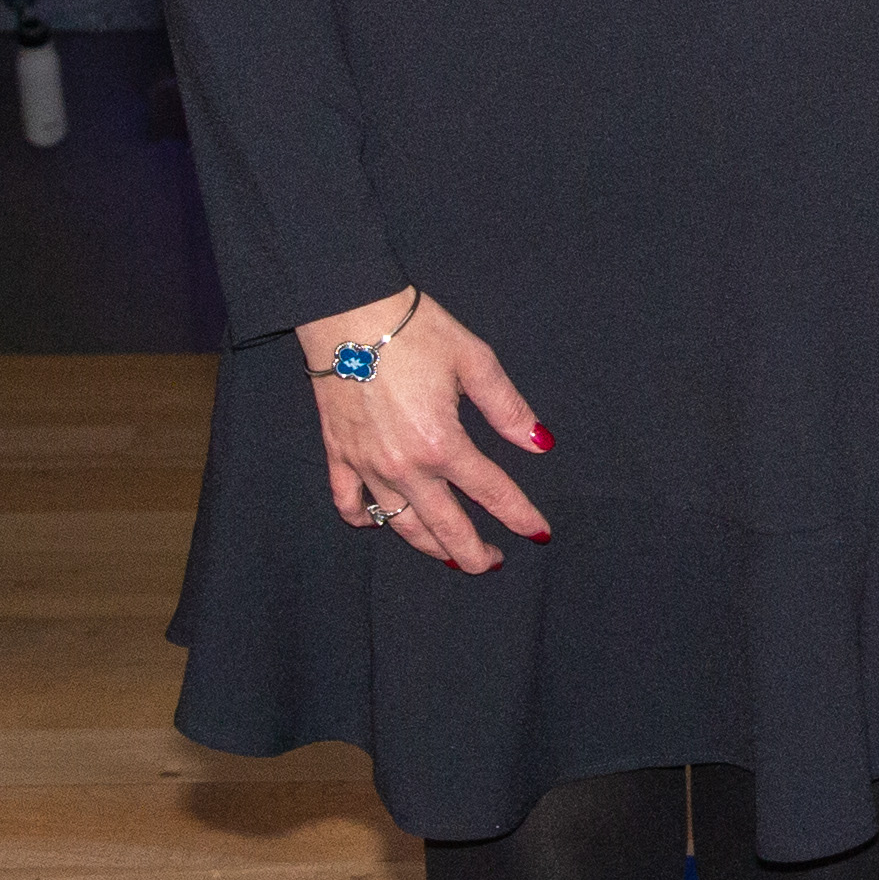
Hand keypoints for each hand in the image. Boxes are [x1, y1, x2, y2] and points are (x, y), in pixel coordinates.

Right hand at [299, 286, 548, 571]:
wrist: (347, 316)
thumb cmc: (417, 333)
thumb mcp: (476, 362)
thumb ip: (509, 409)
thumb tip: (541, 444)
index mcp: (443, 443)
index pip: (492, 492)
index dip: (519, 515)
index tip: (539, 534)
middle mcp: (403, 466)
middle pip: (443, 526)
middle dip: (472, 552)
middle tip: (492, 563)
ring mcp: (366, 465)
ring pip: (398, 524)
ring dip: (426, 544)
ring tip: (449, 555)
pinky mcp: (337, 455)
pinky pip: (348, 502)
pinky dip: (364, 519)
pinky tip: (380, 523)